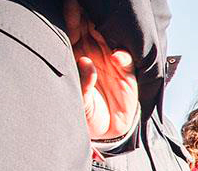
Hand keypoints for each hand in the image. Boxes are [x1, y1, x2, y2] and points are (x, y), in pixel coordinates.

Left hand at [65, 0, 138, 141]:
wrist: (105, 131)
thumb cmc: (86, 113)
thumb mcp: (78, 101)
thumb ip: (81, 83)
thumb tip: (86, 64)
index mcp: (76, 55)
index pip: (74, 30)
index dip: (72, 17)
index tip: (71, 5)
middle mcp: (94, 54)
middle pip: (91, 29)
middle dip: (90, 18)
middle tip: (88, 8)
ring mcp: (110, 62)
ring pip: (110, 40)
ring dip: (109, 32)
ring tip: (105, 24)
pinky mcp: (126, 74)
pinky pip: (125, 60)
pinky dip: (123, 57)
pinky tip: (118, 56)